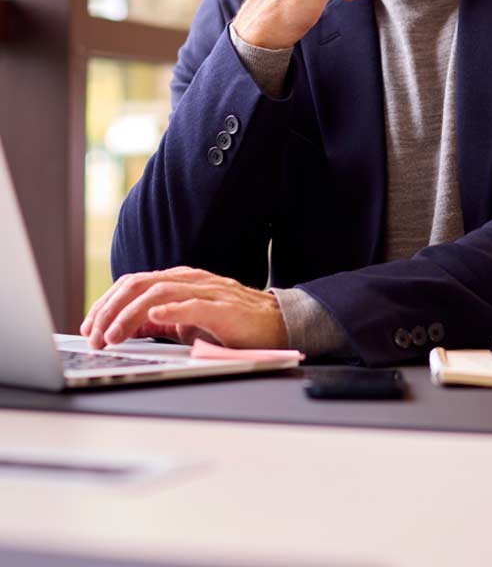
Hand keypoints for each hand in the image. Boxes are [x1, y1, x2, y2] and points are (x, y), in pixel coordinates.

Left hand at [80, 266, 288, 350]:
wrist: (277, 323)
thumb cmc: (232, 324)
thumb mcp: (187, 323)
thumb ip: (158, 321)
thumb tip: (124, 328)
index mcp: (178, 282)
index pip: (133, 283)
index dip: (106, 303)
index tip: (88, 327)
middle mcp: (190, 280)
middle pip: (139, 284)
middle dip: (110, 310)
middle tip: (93, 336)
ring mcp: (207, 291)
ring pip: (159, 292)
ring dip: (130, 315)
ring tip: (113, 334)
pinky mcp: (224, 307)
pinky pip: (194, 304)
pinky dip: (172, 310)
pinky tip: (154, 318)